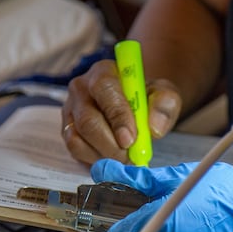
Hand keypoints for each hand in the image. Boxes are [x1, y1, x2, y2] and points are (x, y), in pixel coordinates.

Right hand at [62, 59, 181, 163]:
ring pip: (78, 139)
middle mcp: (81, 88)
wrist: (136, 107)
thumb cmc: (148, 99)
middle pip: (88, 120)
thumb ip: (165, 106)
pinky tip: (112, 158)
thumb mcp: (164, 96)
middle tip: (131, 157)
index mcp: (104, 72)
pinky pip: (76, 150)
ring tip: (125, 158)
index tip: (130, 140)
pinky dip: (95, 159)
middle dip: (111, 145)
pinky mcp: (67, 130)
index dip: (117, 116)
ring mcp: (70, 110)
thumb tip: (154, 128)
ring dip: (104, 155)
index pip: (104, 89)